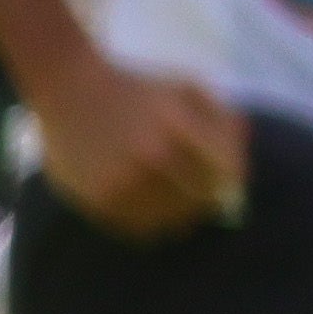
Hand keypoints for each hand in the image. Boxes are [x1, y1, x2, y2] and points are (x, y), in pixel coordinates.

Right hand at [35, 55, 247, 237]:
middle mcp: (151, 157)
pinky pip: (141, 227)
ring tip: (174, 199)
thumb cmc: (136, 86)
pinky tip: (150, 204)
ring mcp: (124, 182)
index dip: (234, 182)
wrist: (69, 87)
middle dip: (209, 201)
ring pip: (173, 219)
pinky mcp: (99, 200)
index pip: (225, 174)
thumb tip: (243, 159)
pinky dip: (153, 221)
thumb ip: (223, 117)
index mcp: (178, 126)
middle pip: (201, 201)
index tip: (232, 184)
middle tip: (205, 197)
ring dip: (180, 214)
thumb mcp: (186, 86)